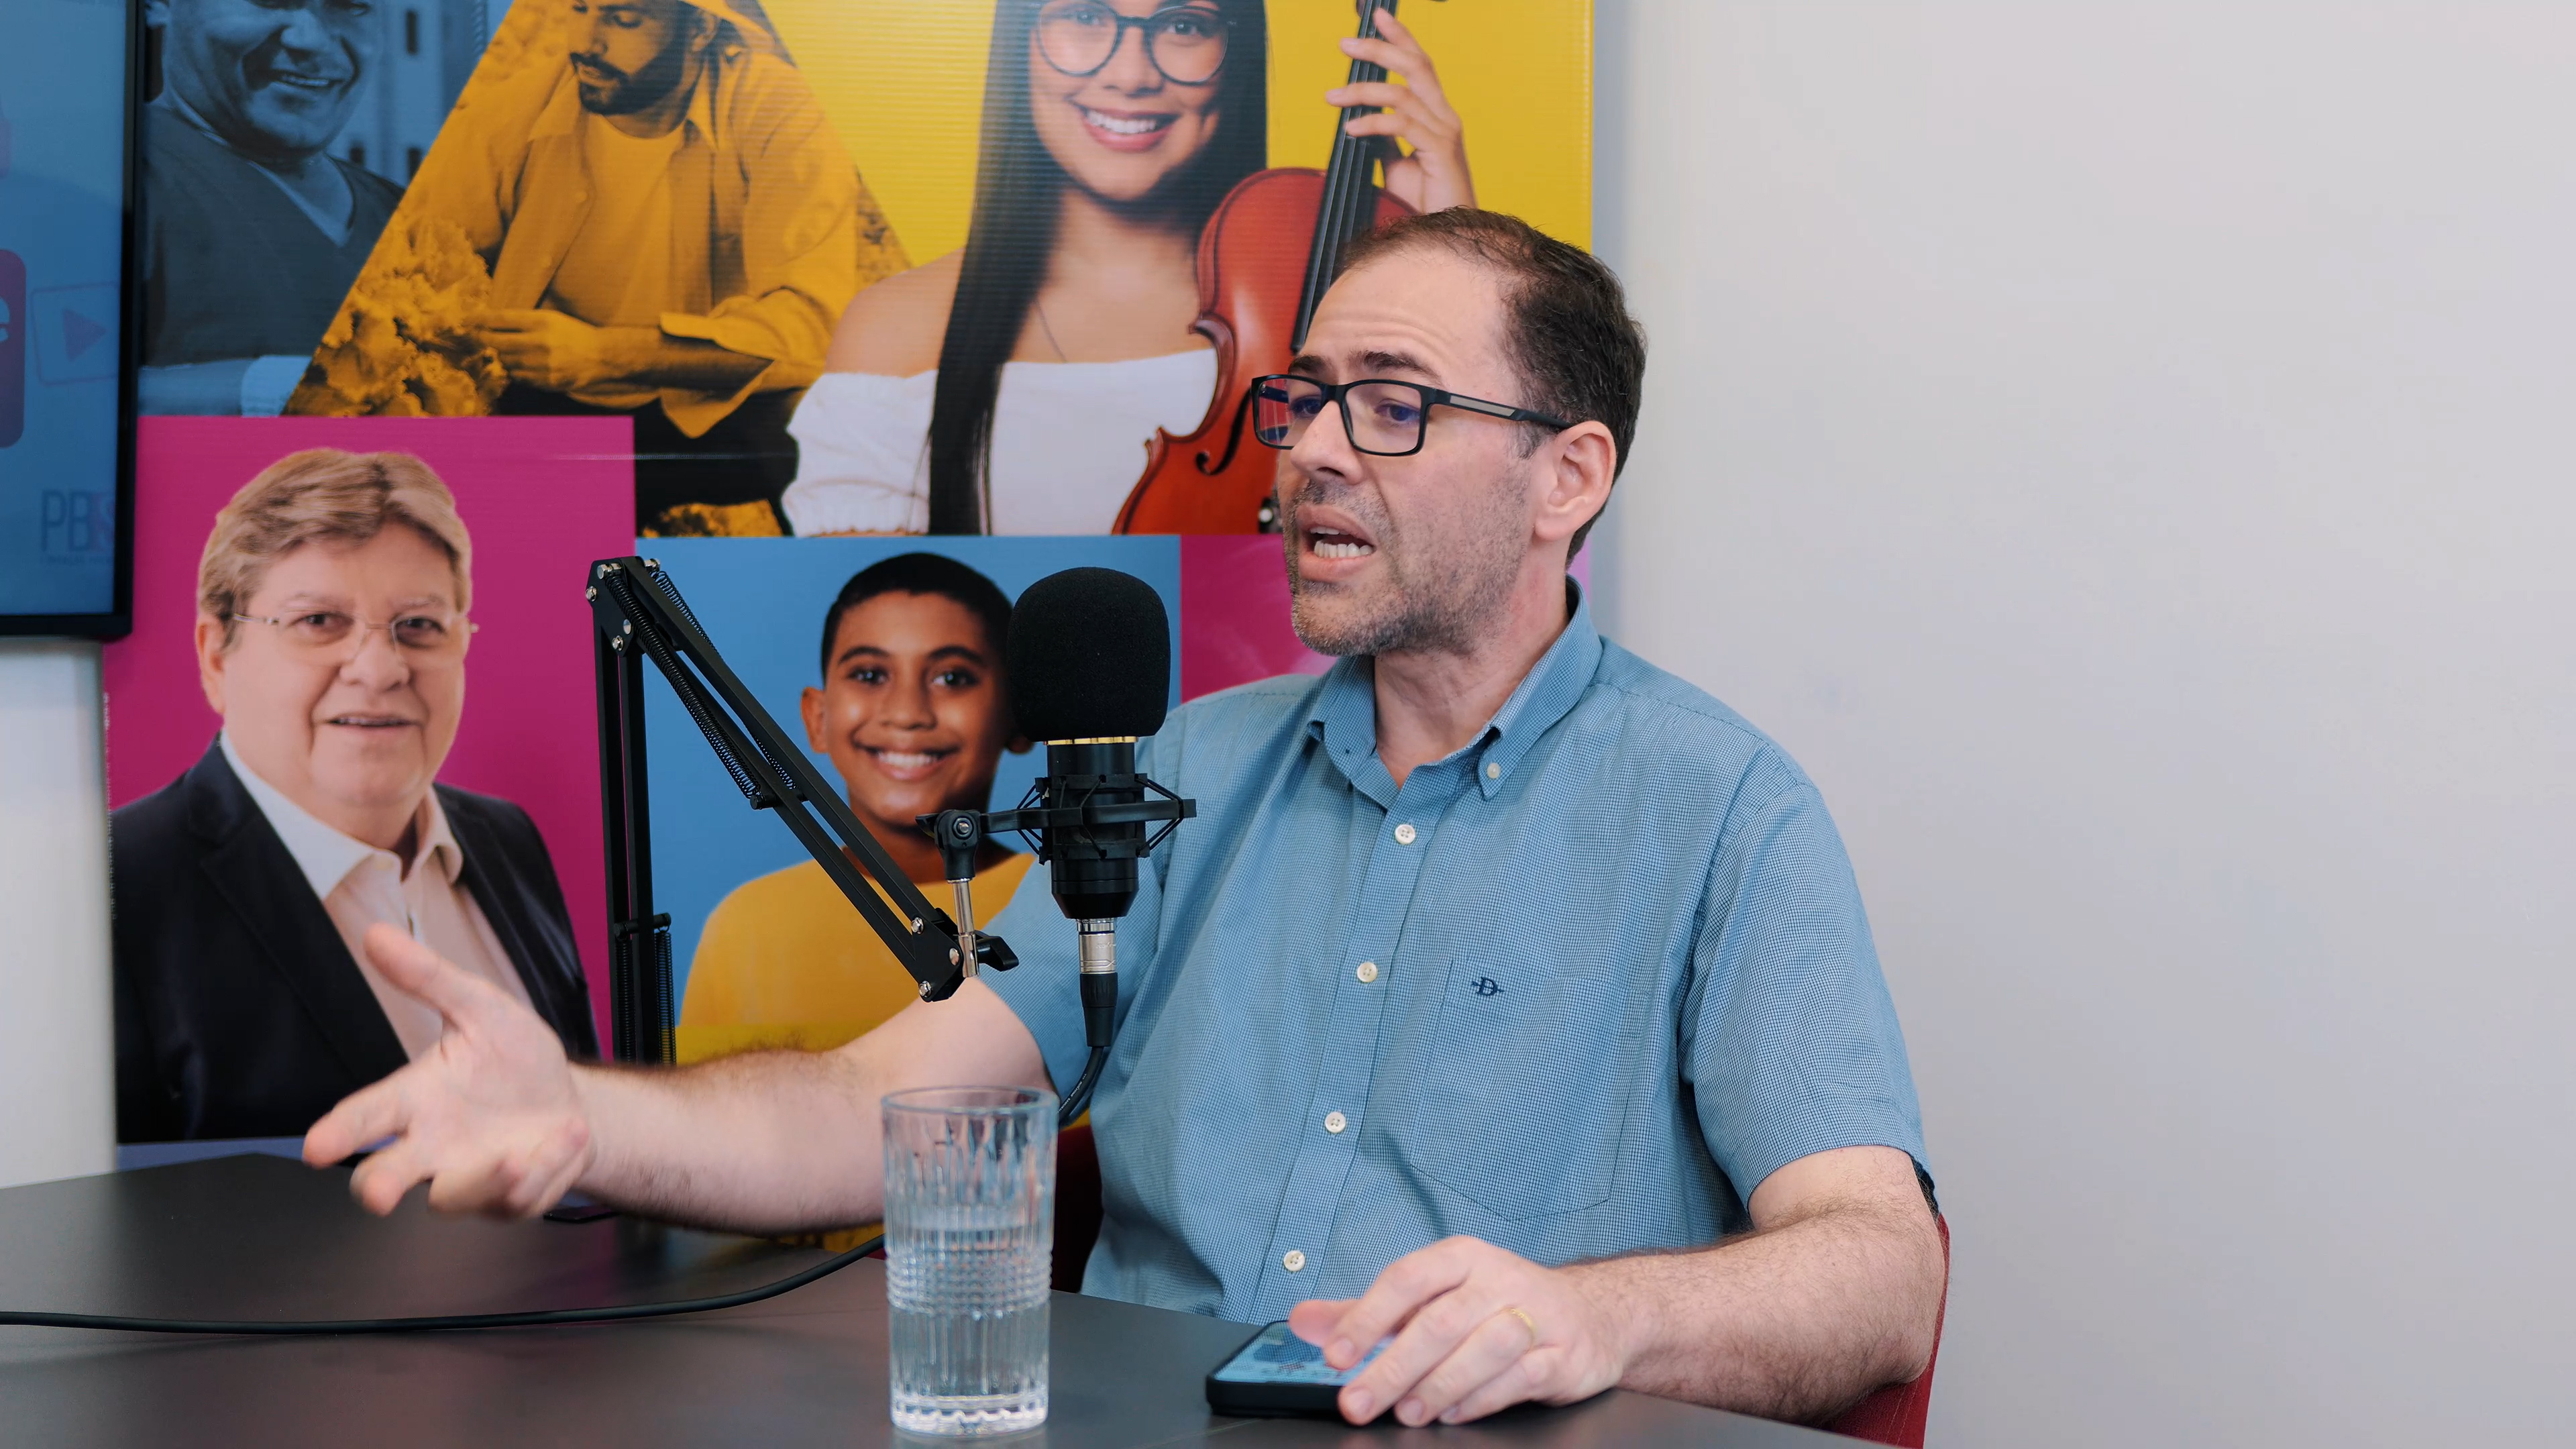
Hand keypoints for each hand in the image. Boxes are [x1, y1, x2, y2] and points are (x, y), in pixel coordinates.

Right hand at [302, 924, 593, 1218]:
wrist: (569, 1100)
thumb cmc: (513, 1060)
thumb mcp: (481, 1008)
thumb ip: (430, 978)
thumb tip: (378, 935)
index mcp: (415, 1099)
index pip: (364, 1116)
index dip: (337, 1132)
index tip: (315, 1146)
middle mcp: (430, 1147)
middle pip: (384, 1176)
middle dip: (379, 1186)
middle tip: (379, 1194)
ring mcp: (467, 1177)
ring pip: (453, 1197)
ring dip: (483, 1180)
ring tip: (516, 1155)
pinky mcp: (507, 1199)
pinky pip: (517, 1196)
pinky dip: (546, 1167)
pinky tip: (567, 1136)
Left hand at [472, 307, 619, 391]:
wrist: (600, 356)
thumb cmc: (573, 333)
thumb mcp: (551, 318)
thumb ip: (524, 321)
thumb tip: (491, 324)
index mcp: (542, 322)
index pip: (502, 319)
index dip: (481, 319)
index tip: (468, 320)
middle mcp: (540, 343)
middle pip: (497, 342)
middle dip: (484, 339)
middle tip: (480, 336)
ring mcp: (543, 365)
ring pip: (506, 361)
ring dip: (502, 356)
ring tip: (508, 351)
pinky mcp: (546, 381)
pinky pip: (519, 377)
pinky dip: (515, 370)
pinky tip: (523, 364)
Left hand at [1286, 1236, 1625, 1426]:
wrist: (1590, 1315)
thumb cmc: (1495, 1305)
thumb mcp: (1431, 1299)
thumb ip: (1367, 1312)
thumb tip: (1303, 1322)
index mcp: (1459, 1258)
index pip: (1405, 1279)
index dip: (1366, 1317)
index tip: (1335, 1355)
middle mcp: (1498, 1278)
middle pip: (1439, 1321)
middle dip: (1393, 1367)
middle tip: (1358, 1403)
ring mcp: (1535, 1314)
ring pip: (1484, 1346)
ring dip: (1440, 1383)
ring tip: (1409, 1413)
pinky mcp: (1564, 1352)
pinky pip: (1522, 1376)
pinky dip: (1484, 1398)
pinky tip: (1456, 1413)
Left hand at [1328, 8, 1474, 212]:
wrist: (1445, 234)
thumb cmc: (1425, 202)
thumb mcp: (1395, 163)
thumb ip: (1383, 139)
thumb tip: (1358, 121)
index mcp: (1437, 113)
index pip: (1419, 64)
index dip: (1401, 37)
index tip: (1378, 17)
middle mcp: (1444, 116)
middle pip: (1415, 65)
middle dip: (1379, 48)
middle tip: (1345, 43)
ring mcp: (1444, 132)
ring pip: (1402, 93)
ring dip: (1362, 91)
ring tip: (1332, 97)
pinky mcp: (1440, 152)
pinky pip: (1401, 126)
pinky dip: (1372, 123)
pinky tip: (1350, 129)